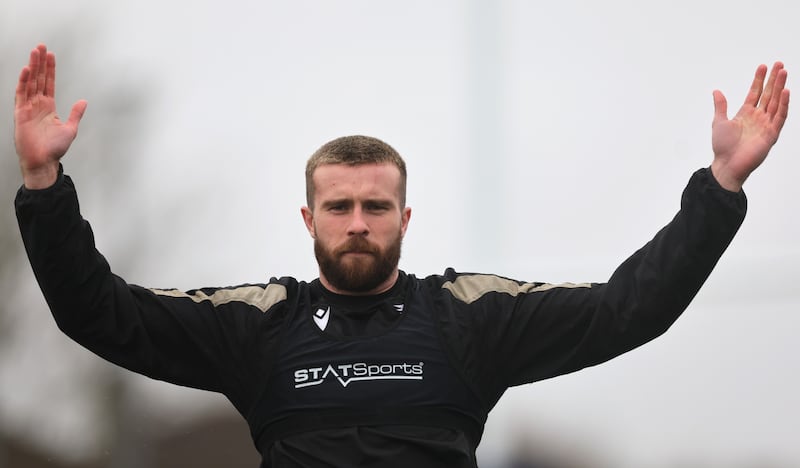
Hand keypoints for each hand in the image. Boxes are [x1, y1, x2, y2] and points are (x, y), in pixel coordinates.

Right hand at [14, 44, 86, 188]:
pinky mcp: (20, 113)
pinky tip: (26, 70)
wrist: (44, 161)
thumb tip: (84, 101)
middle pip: (38, 79)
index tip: (51, 55)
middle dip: (40, 63)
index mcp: (48, 107)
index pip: (49, 83)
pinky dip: (23, 81)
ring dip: (32, 67)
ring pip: (30, 82)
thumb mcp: (70, 128)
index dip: (50, 69)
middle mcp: (37, 105)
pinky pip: (21, 94)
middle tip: (41, 47)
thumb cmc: (54, 149)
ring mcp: (28, 107)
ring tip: (35, 52)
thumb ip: (75, 113)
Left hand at [710, 62, 789, 191]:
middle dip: (774, 79)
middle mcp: (758, 117)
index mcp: (746, 113)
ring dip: (780, 87)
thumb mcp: (719, 122)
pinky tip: (785, 92)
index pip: (755, 92)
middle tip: (779, 64)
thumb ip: (721, 106)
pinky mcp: (771, 134)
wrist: (726, 164)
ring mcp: (766, 125)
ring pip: (776, 102)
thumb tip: (716, 91)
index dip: (759, 80)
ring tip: (783, 72)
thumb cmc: (722, 146)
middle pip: (768, 94)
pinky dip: (783, 104)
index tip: (763, 66)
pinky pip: (780, 117)